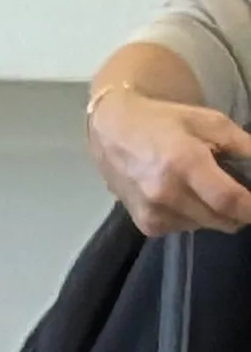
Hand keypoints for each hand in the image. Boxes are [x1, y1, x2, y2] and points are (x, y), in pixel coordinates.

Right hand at [87, 87, 250, 235]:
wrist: (112, 133)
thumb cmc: (164, 122)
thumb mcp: (210, 122)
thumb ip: (242, 145)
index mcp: (185, 163)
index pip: (228, 199)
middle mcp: (167, 195)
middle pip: (220, 220)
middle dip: (239, 212)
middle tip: (240, 194)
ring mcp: (153, 213)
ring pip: (205, 226)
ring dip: (215, 214)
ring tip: (206, 189)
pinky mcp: (145, 225)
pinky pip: (184, 228)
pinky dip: (195, 217)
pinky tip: (184, 197)